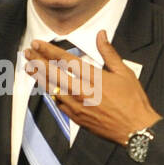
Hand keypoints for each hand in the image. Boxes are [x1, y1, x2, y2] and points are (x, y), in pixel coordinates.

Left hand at [27, 31, 160, 145]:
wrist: (135, 129)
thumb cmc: (133, 101)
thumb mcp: (124, 72)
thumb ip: (109, 52)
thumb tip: (101, 35)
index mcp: (93, 78)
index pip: (66, 60)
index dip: (49, 51)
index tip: (37, 44)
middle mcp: (82, 91)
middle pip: (53, 74)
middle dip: (38, 61)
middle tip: (27, 53)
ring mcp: (77, 106)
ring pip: (52, 89)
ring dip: (39, 77)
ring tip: (29, 67)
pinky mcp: (76, 118)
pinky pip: (58, 104)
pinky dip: (50, 94)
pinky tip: (45, 88)